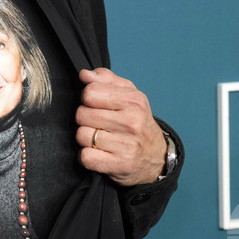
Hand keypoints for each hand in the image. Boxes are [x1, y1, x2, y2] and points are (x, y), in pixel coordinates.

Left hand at [74, 68, 165, 185]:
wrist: (157, 156)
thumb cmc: (136, 121)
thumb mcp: (128, 95)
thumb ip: (105, 80)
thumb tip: (84, 74)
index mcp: (134, 101)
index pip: (90, 92)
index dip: (87, 99)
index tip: (96, 105)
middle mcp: (132, 122)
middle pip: (82, 114)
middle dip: (85, 119)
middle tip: (98, 124)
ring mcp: (127, 145)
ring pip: (81, 136)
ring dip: (85, 138)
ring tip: (99, 139)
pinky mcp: (120, 165)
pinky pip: (86, 157)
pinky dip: (87, 156)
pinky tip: (98, 153)